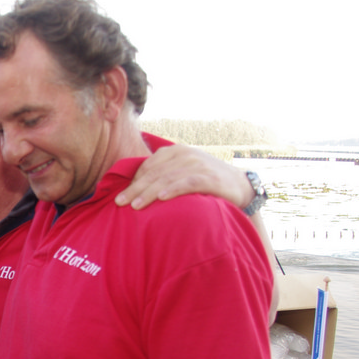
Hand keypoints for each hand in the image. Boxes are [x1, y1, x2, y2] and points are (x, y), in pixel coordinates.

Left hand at [114, 145, 251, 209]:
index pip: (148, 166)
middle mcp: (185, 154)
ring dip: (149, 192)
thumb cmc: (204, 182)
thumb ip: (163, 175)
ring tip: (135, 206)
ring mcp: (198, 164)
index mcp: (174, 151)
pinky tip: (162, 198)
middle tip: (119, 203)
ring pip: (167, 178)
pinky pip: (188, 183)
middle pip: (154, 173)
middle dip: (135, 189)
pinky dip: (174, 190)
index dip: (133, 182)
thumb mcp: (182, 172)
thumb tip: (134, 189)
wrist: (240, 185)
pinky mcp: (210, 177)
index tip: (120, 197)